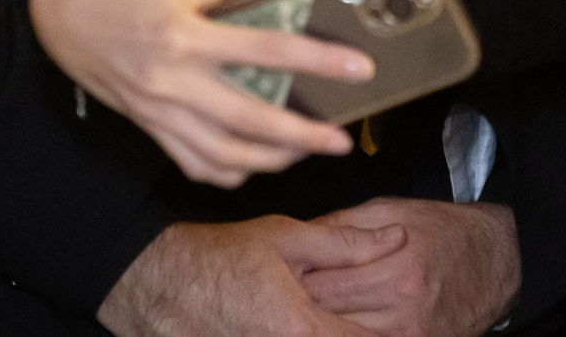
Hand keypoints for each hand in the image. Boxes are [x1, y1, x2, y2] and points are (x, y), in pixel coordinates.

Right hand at [29, 0, 367, 186]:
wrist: (59, 2)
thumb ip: (224, 5)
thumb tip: (263, 25)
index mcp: (184, 34)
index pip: (266, 52)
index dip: (318, 62)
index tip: (358, 69)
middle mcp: (172, 79)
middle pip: (251, 120)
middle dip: (303, 135)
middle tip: (340, 139)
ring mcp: (156, 109)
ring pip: (223, 154)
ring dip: (271, 160)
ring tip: (304, 153)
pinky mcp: (144, 124)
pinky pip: (192, 161)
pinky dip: (228, 169)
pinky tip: (253, 162)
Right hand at [99, 216, 403, 336]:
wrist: (156, 284)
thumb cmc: (216, 258)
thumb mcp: (285, 237)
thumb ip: (345, 244)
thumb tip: (393, 239)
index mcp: (303, 330)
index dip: (394, 332)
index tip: (409, 322)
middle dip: (361, 329)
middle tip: (373, 316)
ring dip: (332, 331)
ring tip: (332, 318)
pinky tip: (299, 324)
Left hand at [300, 199, 518, 336]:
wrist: (497, 260)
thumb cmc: (445, 230)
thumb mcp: (392, 208)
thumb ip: (343, 226)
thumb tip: (299, 238)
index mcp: (396, 268)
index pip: (322, 286)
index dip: (293, 280)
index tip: (280, 272)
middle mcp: (404, 308)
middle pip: (328, 318)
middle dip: (302, 305)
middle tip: (284, 293)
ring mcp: (412, 335)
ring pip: (343, 335)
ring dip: (323, 322)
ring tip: (310, 306)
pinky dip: (349, 331)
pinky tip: (341, 318)